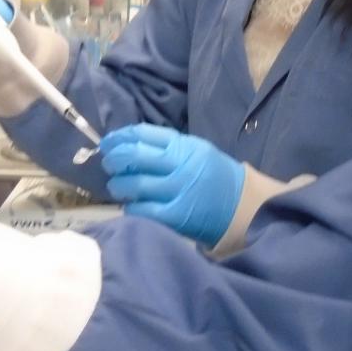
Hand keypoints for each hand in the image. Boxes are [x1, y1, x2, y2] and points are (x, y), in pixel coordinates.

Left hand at [100, 125, 244, 247]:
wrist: (242, 205)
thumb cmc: (214, 175)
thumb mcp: (196, 151)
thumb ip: (167, 148)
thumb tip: (128, 145)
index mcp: (185, 146)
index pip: (144, 134)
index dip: (121, 137)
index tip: (109, 142)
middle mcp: (180, 165)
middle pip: (135, 156)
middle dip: (115, 159)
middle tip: (109, 164)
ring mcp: (178, 191)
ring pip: (135, 185)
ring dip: (119, 185)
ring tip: (117, 186)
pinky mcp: (176, 216)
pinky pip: (143, 210)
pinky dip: (131, 207)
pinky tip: (130, 205)